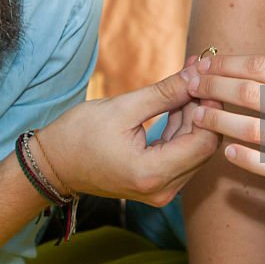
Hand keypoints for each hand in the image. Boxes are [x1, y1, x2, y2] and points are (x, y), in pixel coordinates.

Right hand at [37, 64, 219, 205]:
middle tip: (199, 72)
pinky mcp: (158, 184)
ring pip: (195, 149)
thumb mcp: (123, 107)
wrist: (54, 165)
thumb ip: (165, 93)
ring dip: (194, 115)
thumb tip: (197, 74)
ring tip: (188, 79)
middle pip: (203, 147)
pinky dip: (182, 127)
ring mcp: (161, 191)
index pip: (203, 142)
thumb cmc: (79, 135)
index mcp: (152, 174)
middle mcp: (163, 190)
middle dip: (204, 108)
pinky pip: (181, 153)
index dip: (210, 108)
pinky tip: (178, 100)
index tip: (206, 77)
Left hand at [184, 53, 264, 213]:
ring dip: (221, 122)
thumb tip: (226, 67)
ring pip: (256, 127)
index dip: (227, 64)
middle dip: (215, 88)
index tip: (202, 65)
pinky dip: (244, 157)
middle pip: (254, 92)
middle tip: (191, 88)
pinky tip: (227, 152)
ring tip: (200, 118)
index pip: (262, 66)